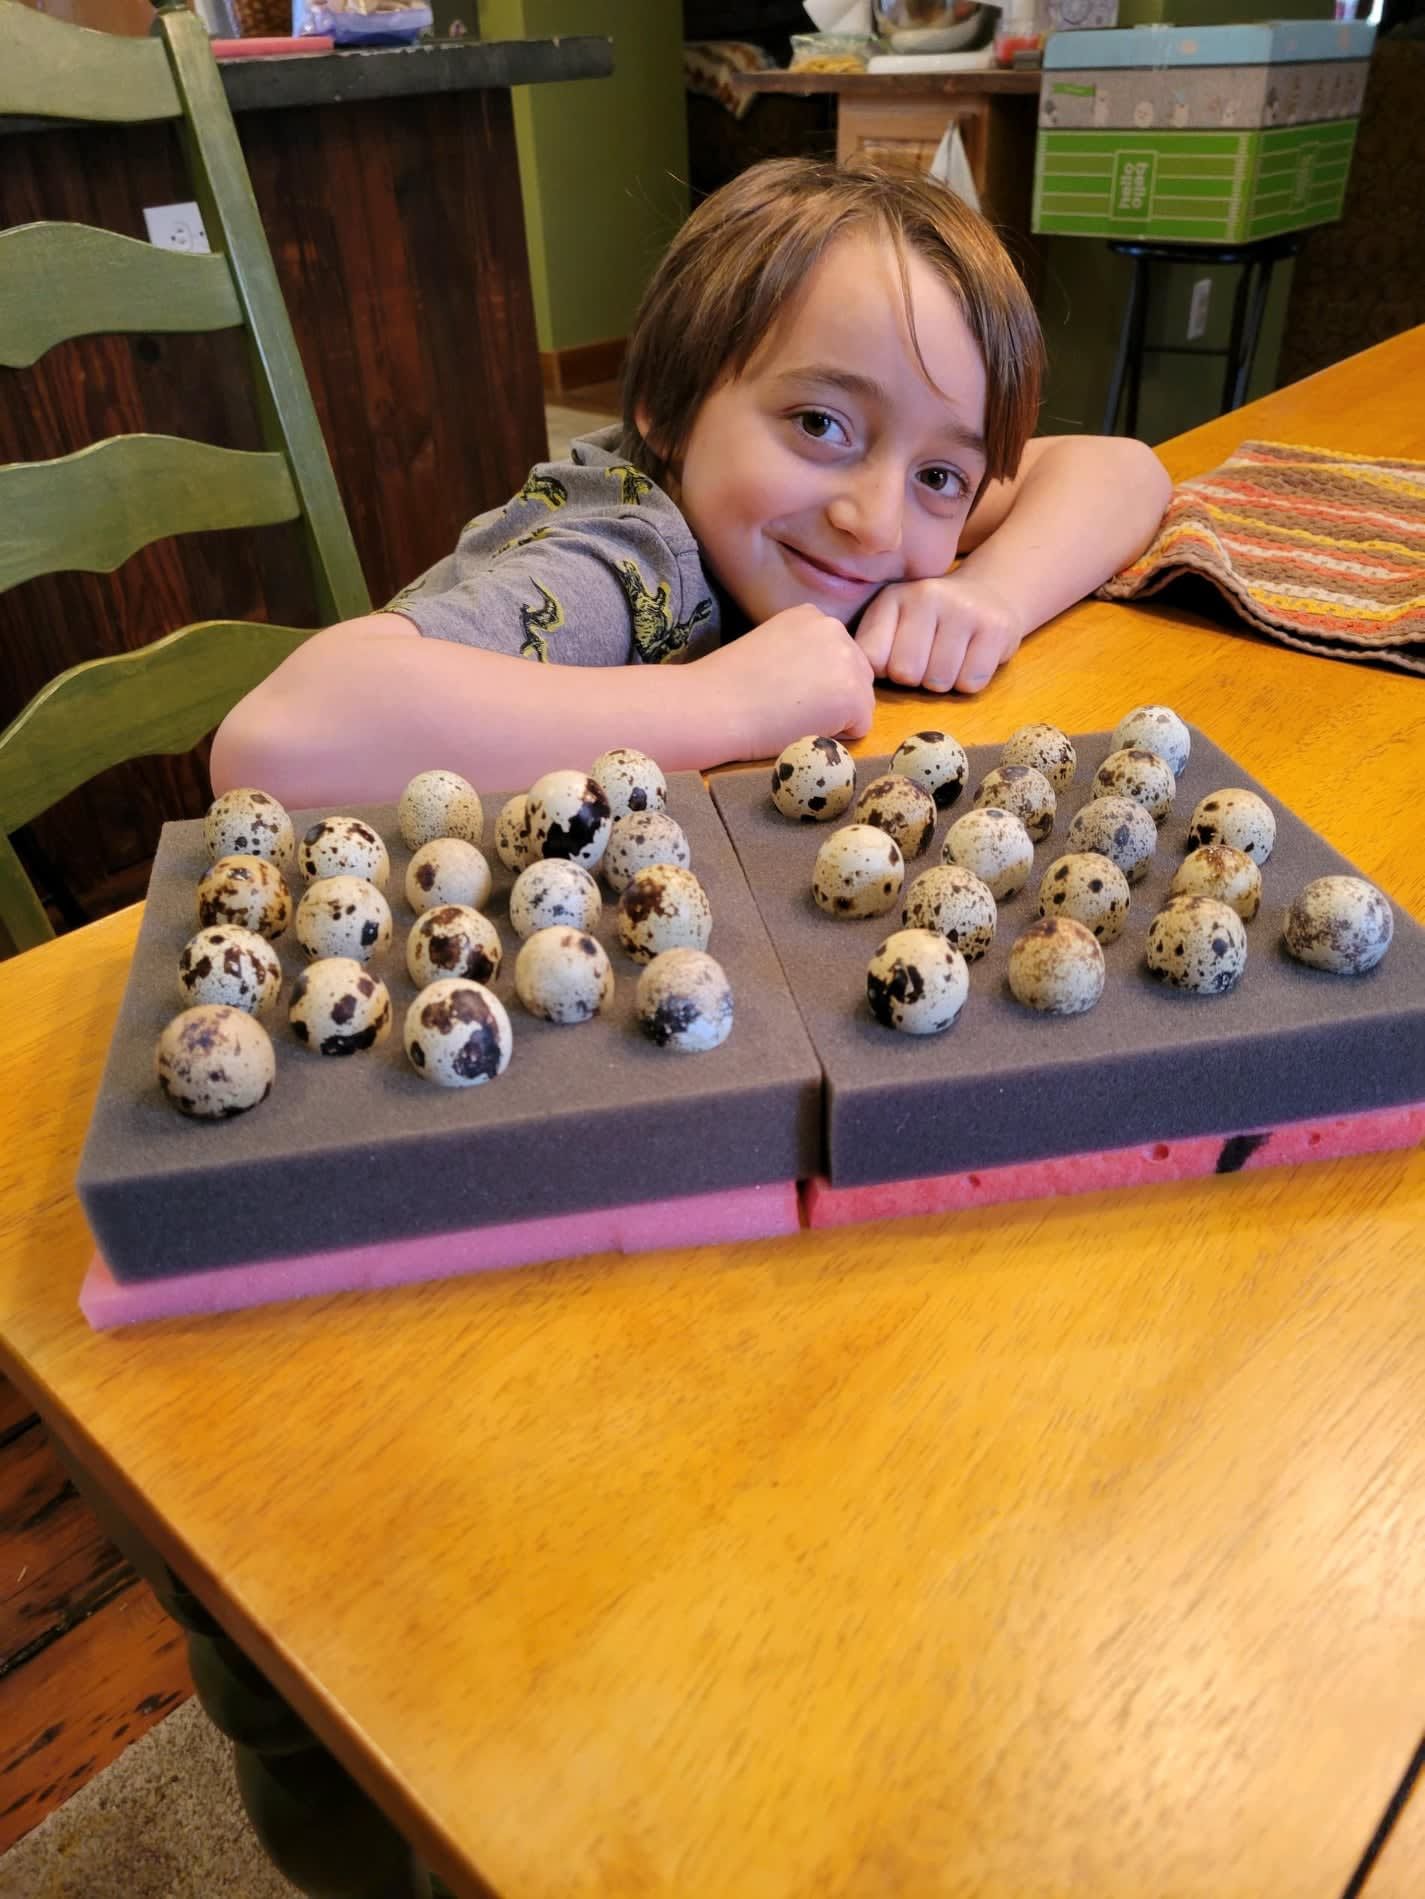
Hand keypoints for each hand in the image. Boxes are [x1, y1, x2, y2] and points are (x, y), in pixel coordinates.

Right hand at [699, 603, 875, 759]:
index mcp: (812, 615)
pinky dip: (836, 736)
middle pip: (855, 675)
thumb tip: (822, 680)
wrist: (713, 705)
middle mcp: (835, 628)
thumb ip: (801, 653)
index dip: (813, 681)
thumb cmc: (727, 685)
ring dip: (835, 716)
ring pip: (860, 700)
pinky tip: (802, 725)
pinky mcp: (853, 695)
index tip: (781, 685)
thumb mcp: (770, 645)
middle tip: (788, 705)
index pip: (835, 656)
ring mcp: (848, 660)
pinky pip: (860, 727)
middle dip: (831, 697)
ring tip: (793, 714)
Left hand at [854, 574, 1023, 694]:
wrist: (988, 595)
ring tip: (951, 656)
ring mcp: (963, 609)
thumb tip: (857, 682)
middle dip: (916, 679)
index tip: (898, 657)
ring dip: (944, 682)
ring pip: (939, 682)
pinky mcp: (995, 627)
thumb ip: (871, 647)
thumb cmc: (930, 623)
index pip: (873, 659)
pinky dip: (969, 681)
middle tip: (929, 658)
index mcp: (893, 597)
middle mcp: (926, 595)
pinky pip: (970, 682)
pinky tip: (971, 657)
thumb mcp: (894, 623)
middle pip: (907, 674)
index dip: (886, 671)